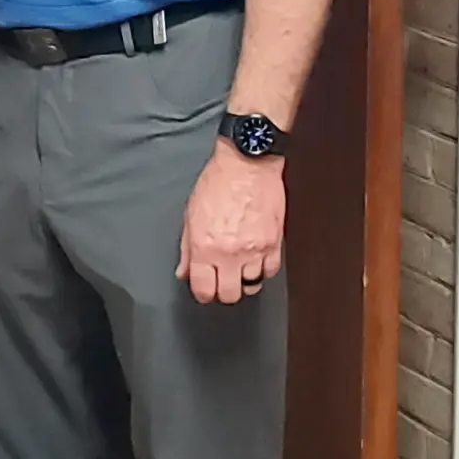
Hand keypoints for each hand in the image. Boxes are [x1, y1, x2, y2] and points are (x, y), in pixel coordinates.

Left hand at [177, 142, 285, 303]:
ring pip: (252, 286)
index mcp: (204, 247)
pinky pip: (270, 270)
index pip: (204, 289)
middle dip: (224, 292)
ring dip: (245, 281)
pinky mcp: (274, 243)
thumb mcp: (190, 214)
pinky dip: (263, 269)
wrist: (247, 164)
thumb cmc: (217, 182)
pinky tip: (256, 260)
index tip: (205, 289)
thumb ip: (186, 247)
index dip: (203, 293)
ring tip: (240, 269)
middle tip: (222, 281)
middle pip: (229, 295)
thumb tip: (185, 271)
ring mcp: (254, 250)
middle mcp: (229, 253)